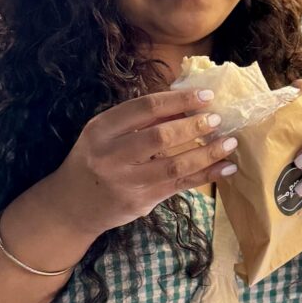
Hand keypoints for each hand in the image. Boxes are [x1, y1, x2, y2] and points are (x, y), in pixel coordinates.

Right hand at [46, 90, 240, 237]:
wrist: (71, 206)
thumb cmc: (96, 160)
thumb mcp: (106, 134)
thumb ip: (140, 120)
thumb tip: (186, 102)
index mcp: (101, 129)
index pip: (144, 108)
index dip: (178, 100)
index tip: (206, 95)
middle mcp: (110, 155)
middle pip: (159, 136)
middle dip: (193, 125)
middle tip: (218, 119)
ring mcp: (126, 182)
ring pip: (174, 165)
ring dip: (207, 153)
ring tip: (230, 142)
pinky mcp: (140, 202)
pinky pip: (180, 186)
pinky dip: (206, 176)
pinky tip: (226, 168)